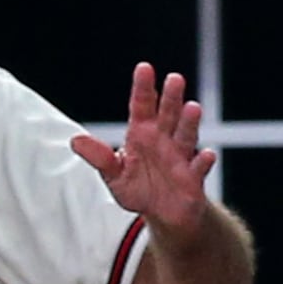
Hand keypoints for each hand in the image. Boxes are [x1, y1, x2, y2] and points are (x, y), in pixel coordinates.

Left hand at [70, 62, 217, 236]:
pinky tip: (206, 155)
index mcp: (142, 134)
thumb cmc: (139, 189)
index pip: (142, 106)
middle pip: (168, 114)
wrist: (164, 215)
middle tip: (174, 79)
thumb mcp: (114, 175)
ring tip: (192, 108)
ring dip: (189, 122)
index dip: (143, 87)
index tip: (144, 68)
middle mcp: (164, 140)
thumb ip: (99, 157)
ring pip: (186, 135)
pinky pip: (199, 167)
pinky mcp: (193, 177)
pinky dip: (203, 161)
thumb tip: (76, 140)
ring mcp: (181, 156)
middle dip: (171, 97)